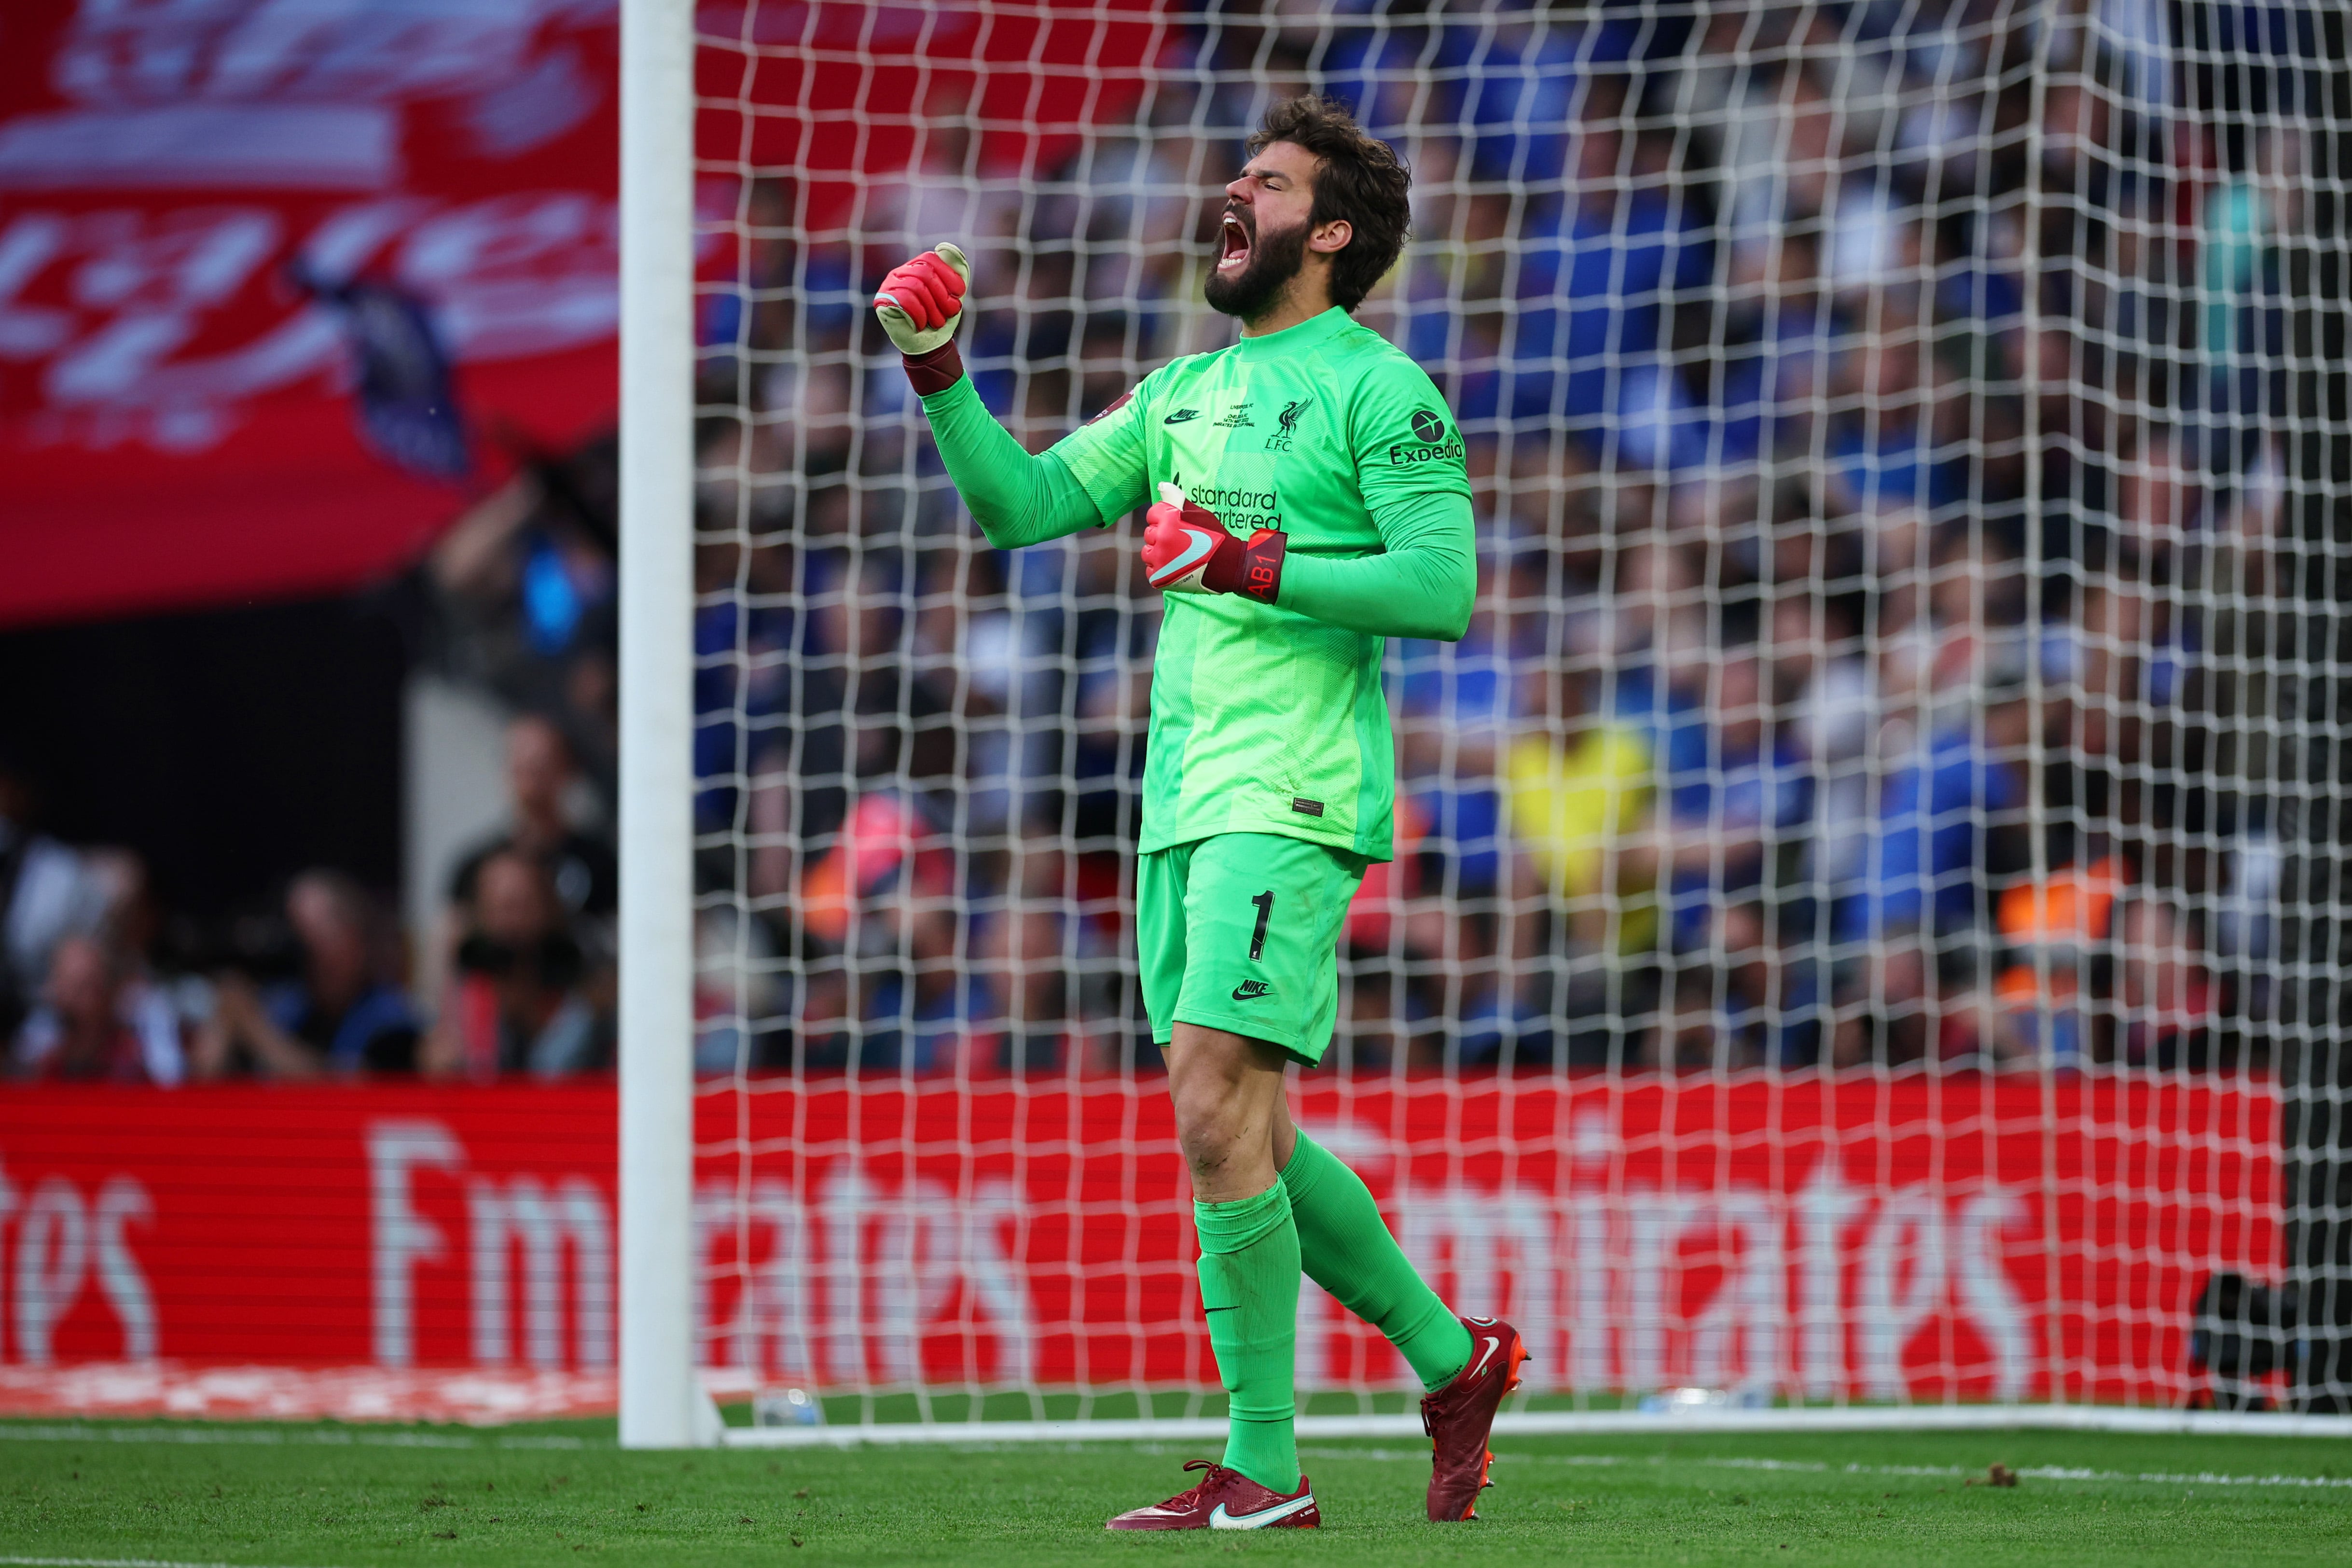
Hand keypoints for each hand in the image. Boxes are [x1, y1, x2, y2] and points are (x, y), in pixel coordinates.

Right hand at [873, 243, 969, 355]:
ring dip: (933, 308)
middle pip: (924, 272)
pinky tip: (921, 324)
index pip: (930, 259)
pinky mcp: (882, 301)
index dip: (948, 275)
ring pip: (915, 287)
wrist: (930, 344)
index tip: (959, 292)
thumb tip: (945, 248)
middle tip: (949, 312)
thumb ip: (957, 268)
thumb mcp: (955, 291)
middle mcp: (900, 272)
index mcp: (916, 267)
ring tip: (937, 321)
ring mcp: (889, 286)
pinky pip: (905, 300)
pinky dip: (919, 314)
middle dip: (942, 295)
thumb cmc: (941, 316)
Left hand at [1142, 482, 1286, 603]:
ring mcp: (1159, 559)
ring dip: (1159, 553)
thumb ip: (1178, 499)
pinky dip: (1160, 569)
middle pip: (1150, 534)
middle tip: (1181, 542)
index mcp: (1168, 519)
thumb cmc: (1216, 536)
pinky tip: (1175, 567)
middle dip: (1162, 535)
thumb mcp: (1200, 513)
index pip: (1152, 514)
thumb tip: (1162, 486)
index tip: (1176, 526)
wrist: (1228, 565)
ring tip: (1177, 555)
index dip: (1164, 518)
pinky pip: (1151, 570)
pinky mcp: (1160, 577)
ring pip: (1148, 553)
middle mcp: (1160, 538)